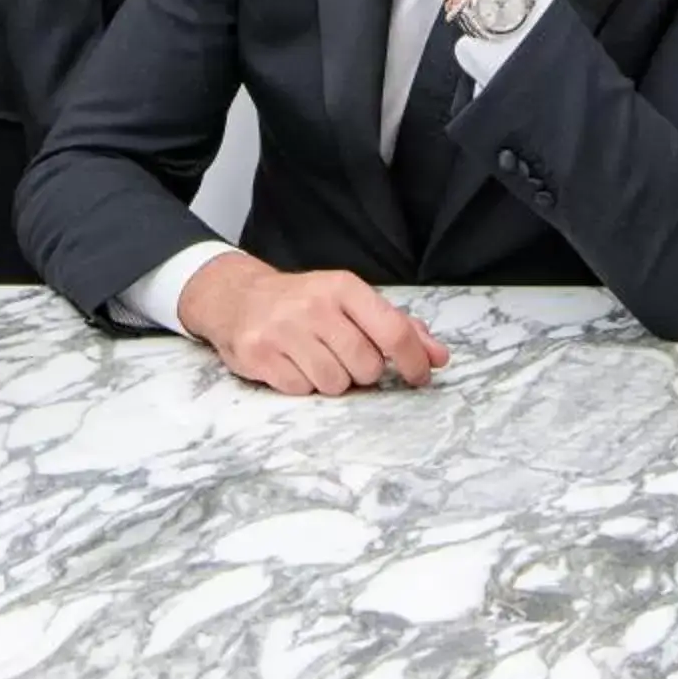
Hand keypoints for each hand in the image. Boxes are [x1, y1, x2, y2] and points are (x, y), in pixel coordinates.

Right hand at [177, 254, 449, 395]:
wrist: (239, 297)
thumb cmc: (305, 302)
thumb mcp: (352, 302)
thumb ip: (398, 328)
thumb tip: (438, 356)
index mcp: (344, 288)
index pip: (393, 330)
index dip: (413, 360)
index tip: (420, 376)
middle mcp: (315, 306)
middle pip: (366, 366)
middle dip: (363, 371)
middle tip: (346, 358)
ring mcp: (285, 330)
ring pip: (335, 384)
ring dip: (332, 380)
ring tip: (317, 359)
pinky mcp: (260, 354)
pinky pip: (301, 391)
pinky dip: (302, 385)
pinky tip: (293, 364)